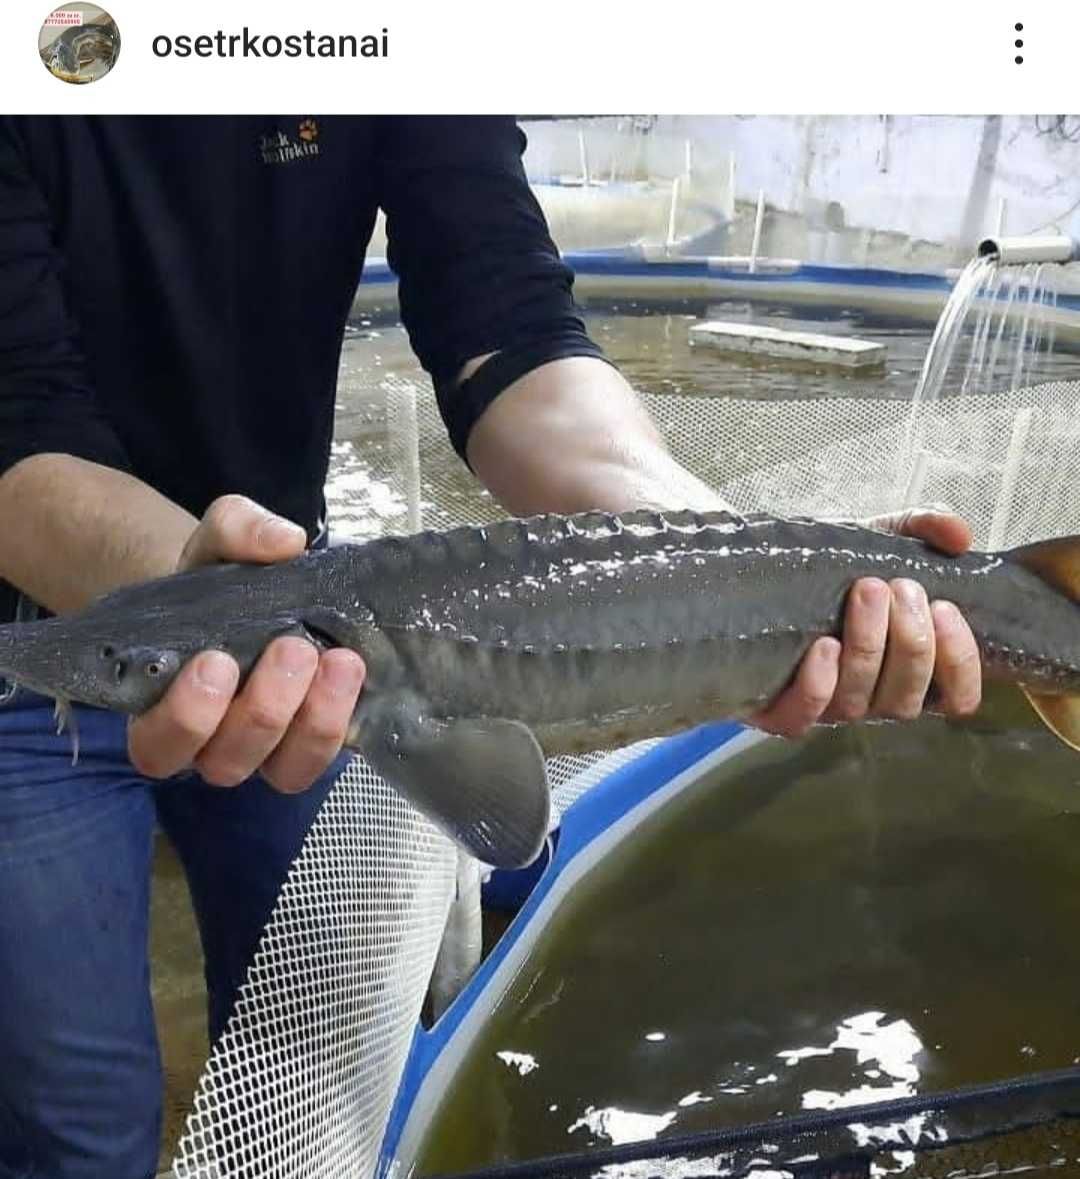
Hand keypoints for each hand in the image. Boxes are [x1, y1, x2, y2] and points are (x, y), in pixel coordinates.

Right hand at [127, 495, 365, 791]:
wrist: (260, 590)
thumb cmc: (220, 576)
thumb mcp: (219, 539)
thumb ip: (238, 529)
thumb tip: (285, 541)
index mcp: (162, 707)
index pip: (159, 745)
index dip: (187, 716)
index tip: (216, 660)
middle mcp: (212, 742)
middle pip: (227, 761)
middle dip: (263, 709)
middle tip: (292, 647)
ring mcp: (268, 749)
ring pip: (284, 771)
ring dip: (314, 722)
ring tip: (339, 662)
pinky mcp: (315, 741)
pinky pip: (328, 754)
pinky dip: (345, 719)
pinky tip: (355, 672)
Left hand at [748, 508, 981, 738]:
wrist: (761, 573)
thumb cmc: (833, 567)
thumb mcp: (880, 540)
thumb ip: (923, 529)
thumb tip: (959, 536)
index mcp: (908, 669)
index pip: (957, 697)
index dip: (960, 663)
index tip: (947, 610)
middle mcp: (873, 697)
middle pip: (906, 698)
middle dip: (912, 641)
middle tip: (901, 587)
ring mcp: (828, 708)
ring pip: (859, 702)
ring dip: (869, 646)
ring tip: (867, 591)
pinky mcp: (780, 711)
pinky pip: (805, 715)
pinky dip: (819, 684)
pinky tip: (825, 645)